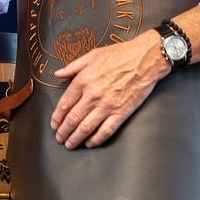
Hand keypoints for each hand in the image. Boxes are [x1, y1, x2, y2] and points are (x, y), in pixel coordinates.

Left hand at [50, 31, 170, 148]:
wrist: (146, 58)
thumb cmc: (121, 54)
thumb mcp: (92, 55)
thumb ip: (73, 66)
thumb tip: (58, 73)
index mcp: (83, 80)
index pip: (64, 104)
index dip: (57, 117)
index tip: (54, 124)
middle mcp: (93, 95)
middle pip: (72, 119)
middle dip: (63, 132)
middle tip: (59, 138)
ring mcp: (107, 105)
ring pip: (86, 128)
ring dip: (75, 138)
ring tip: (70, 144)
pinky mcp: (121, 112)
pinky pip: (106, 131)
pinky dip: (96, 140)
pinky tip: (90, 144)